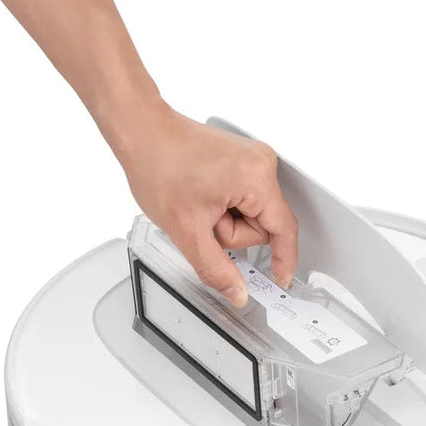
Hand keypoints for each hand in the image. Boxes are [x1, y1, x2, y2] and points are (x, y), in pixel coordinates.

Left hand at [115, 101, 297, 306]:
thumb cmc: (159, 166)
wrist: (142, 133)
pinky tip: (202, 196)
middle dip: (232, 232)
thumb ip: (216, 269)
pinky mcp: (241, 159)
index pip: (284, 230)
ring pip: (251, 213)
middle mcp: (261, 163)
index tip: (279, 280)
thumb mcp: (187, 231)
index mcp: (257, 178)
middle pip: (262, 224)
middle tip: (203, 220)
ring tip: (199, 205)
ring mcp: (252, 158)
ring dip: (225, 220)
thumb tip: (238, 292)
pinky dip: (224, 206)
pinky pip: (243, 198)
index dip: (283, 260)